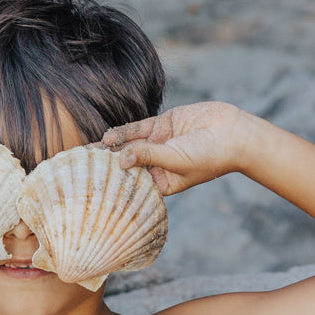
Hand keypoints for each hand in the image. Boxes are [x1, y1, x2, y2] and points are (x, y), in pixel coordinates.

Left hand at [99, 102, 252, 195]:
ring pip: (129, 145)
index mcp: (161, 182)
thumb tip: (120, 160)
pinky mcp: (162, 125)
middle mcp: (156, 164)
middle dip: (106, 165)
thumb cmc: (209, 156)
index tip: (92, 188)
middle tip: (81, 169)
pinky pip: (138, 128)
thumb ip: (148, 156)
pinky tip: (108, 136)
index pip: (132, 184)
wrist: (232, 133)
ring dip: (111, 147)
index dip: (113, 185)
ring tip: (90, 151)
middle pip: (126, 165)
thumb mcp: (176, 160)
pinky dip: (124, 131)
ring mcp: (158, 144)